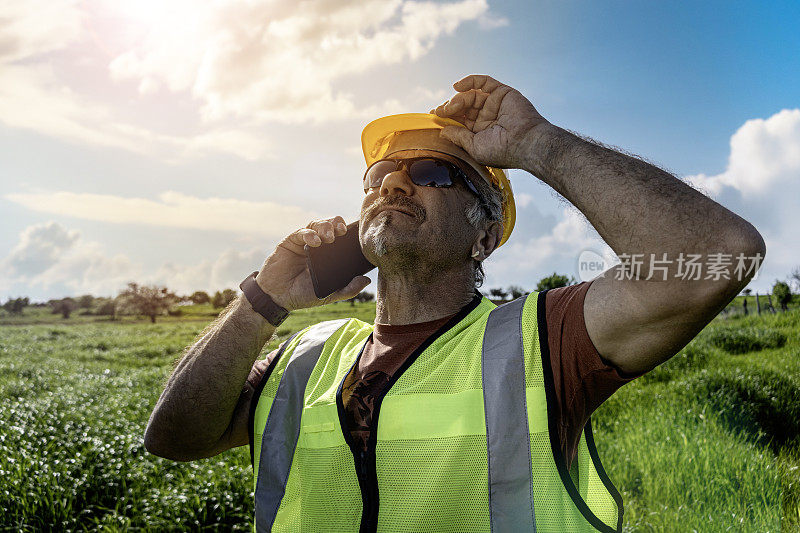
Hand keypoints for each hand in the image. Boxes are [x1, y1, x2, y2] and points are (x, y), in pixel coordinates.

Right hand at [255, 216, 370, 310]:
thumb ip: (347, 289)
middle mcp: (317, 245)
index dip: (348, 231)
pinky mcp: (290, 241)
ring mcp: (303, 242)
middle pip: (329, 225)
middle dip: (336, 224)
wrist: (277, 298)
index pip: (341, 237)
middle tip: (342, 231)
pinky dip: (309, 234)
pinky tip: (314, 242)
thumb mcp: (328, 295)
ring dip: (325, 227)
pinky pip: (301, 232)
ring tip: (329, 237)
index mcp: (328, 255)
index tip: (356, 233)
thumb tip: (366, 280)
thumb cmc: (302, 295)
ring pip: (316, 224)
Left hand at [430, 74, 549, 168]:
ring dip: (458, 99)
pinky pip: (483, 82)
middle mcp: (487, 117)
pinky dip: (469, 81)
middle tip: (439, 112)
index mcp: (480, 132)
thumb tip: (442, 130)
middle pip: (462, 107)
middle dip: (449, 108)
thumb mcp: (473, 147)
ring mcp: (494, 104)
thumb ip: (458, 137)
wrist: (525, 142)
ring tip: (452, 106)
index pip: (459, 121)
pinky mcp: (502, 92)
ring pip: (470, 95)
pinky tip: (456, 86)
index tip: (433, 117)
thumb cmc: (502, 151)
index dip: (445, 118)